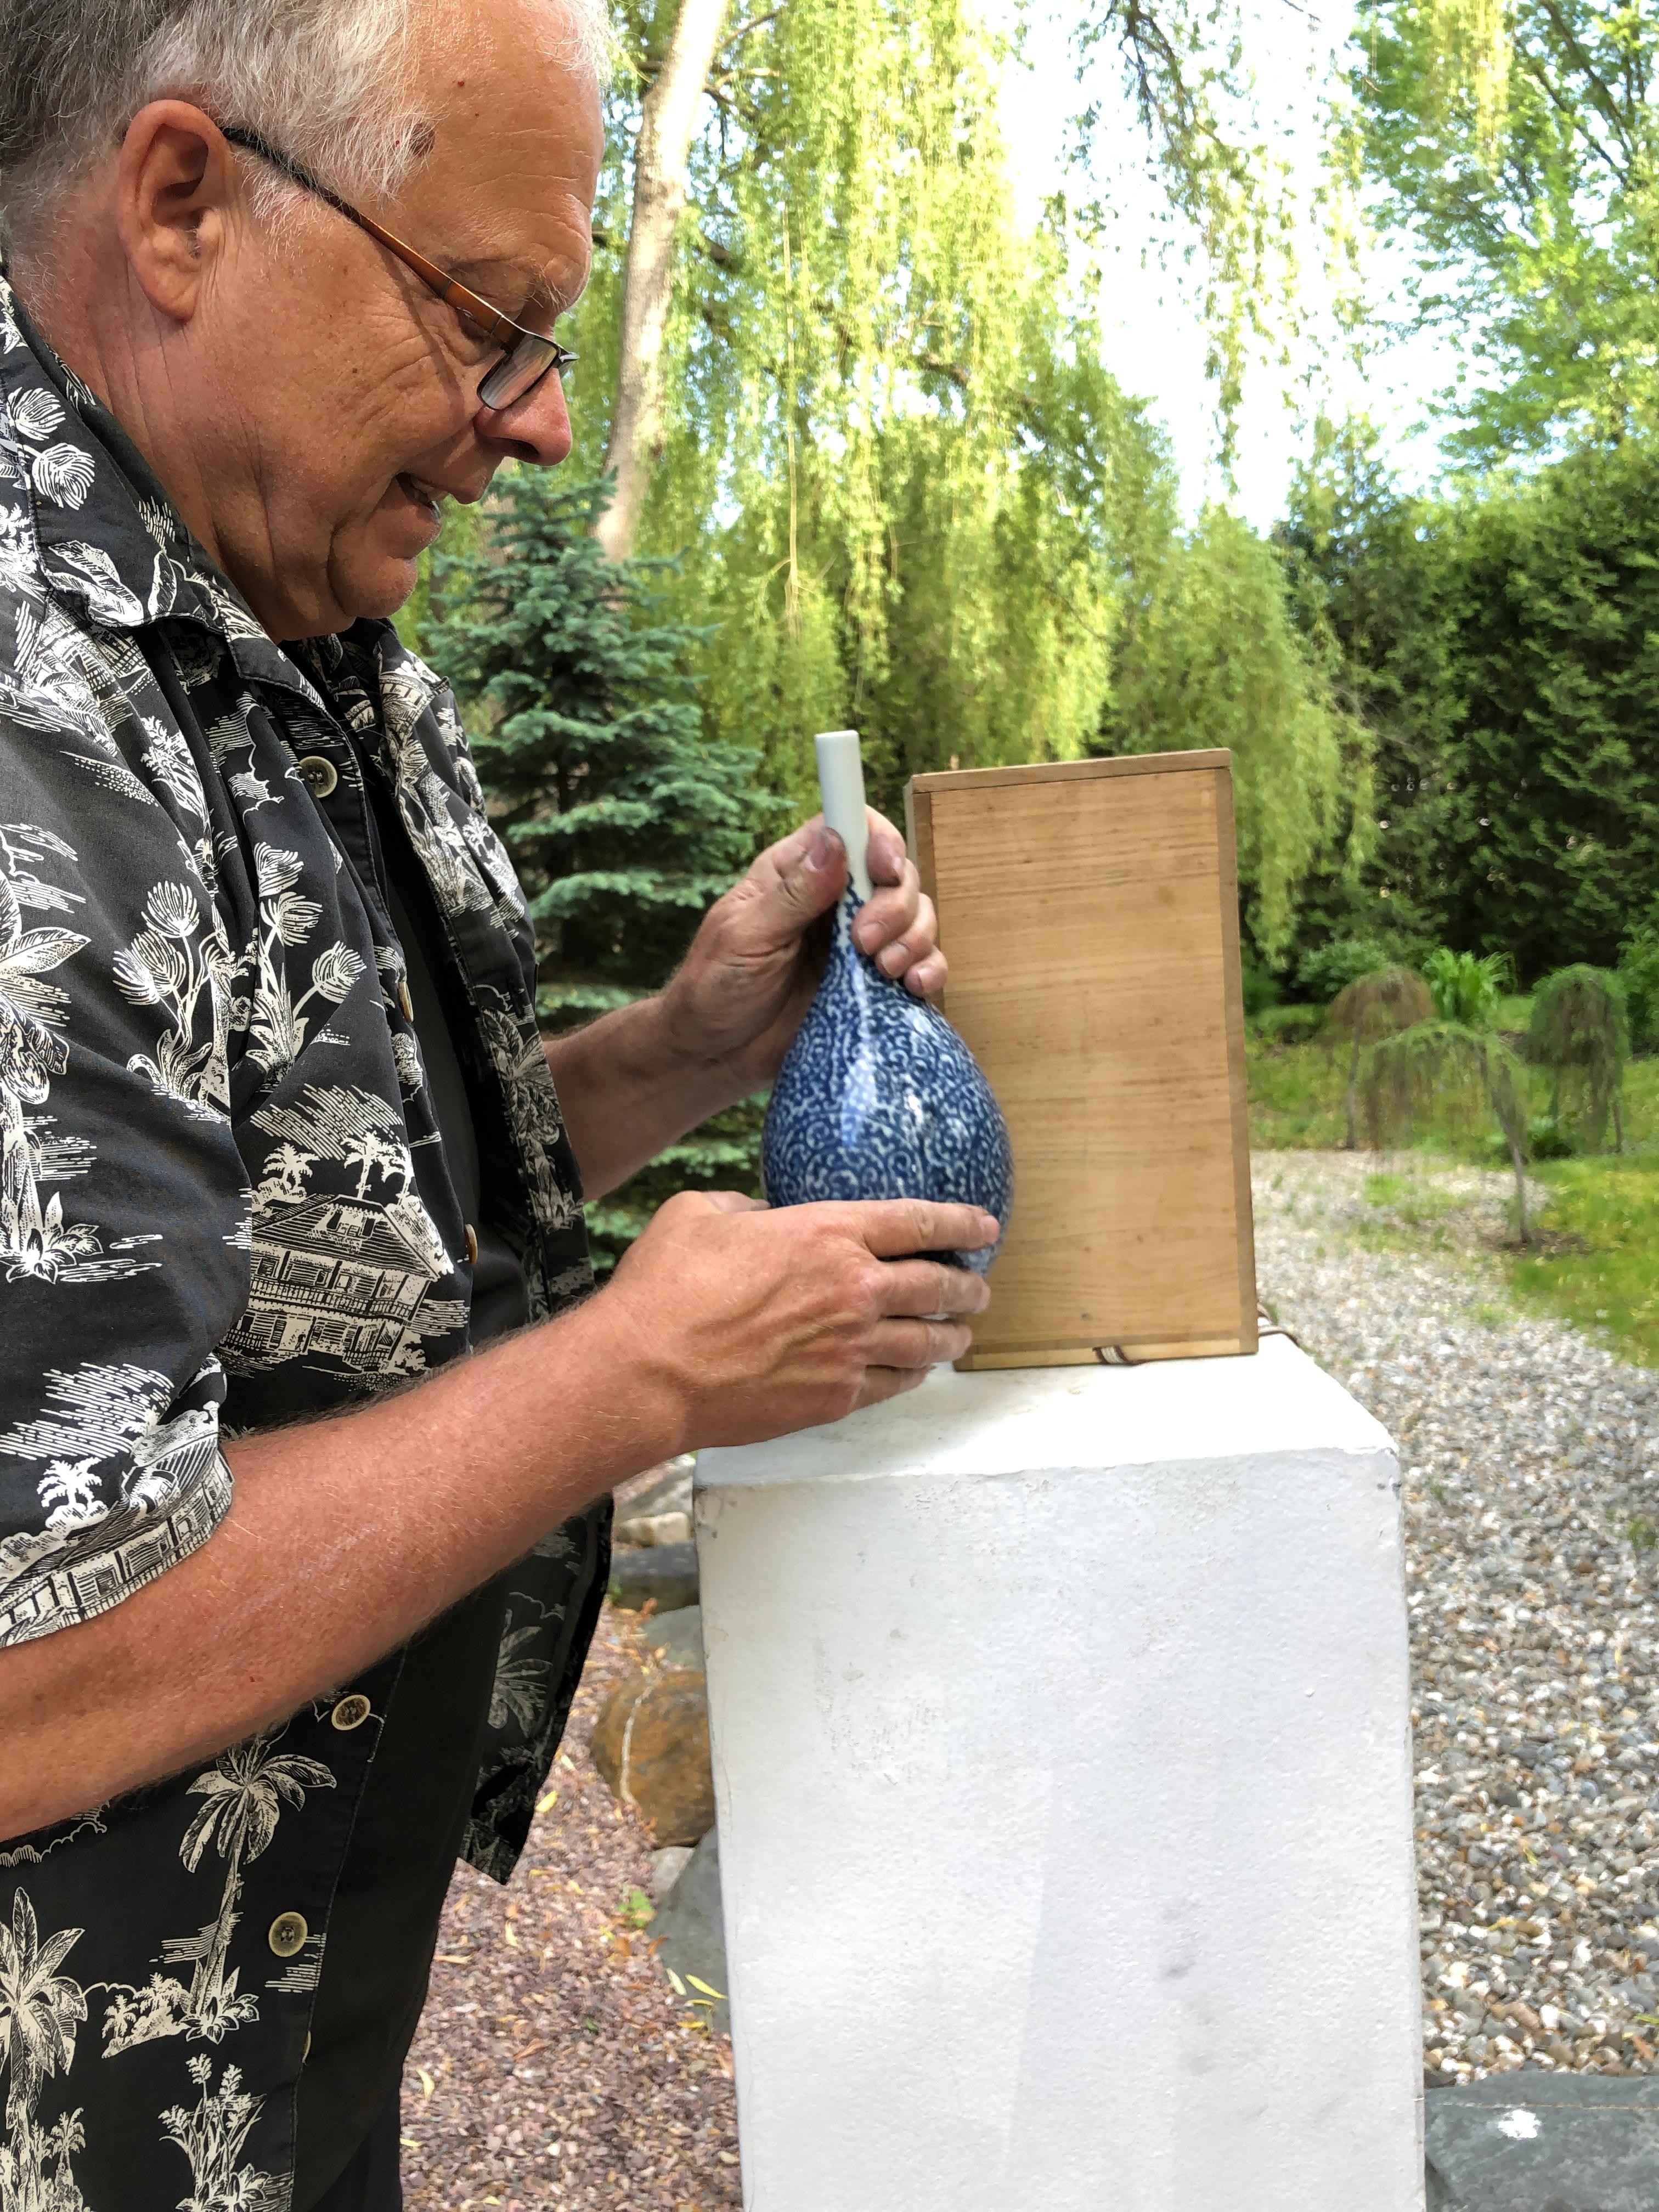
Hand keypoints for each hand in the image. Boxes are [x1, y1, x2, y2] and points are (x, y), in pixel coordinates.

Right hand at [597, 1192, 997, 1449]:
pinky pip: (894, 1384)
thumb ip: (746, 1208)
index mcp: (827, 1233)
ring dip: (951, 1334)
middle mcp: (853, 1290)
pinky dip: (913, 1375)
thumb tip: (761, 1214)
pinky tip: (916, 1371)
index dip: (960, 1221)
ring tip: (960, 1332)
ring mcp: (849, 1349)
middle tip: (978, 1286)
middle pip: (936, 1284)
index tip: (985, 1225)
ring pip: (926, 1341)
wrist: (647, 1372)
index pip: (918, 1220)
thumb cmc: (665, 1289)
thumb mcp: (701, 1215)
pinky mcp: (835, 1397)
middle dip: (967, 1284)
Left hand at [657, 809, 944, 1092]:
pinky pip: (921, 963)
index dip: (879, 840)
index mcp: (797, 874)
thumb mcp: (745, 936)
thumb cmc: (715, 989)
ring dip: (913, 937)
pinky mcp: (873, 983)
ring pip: (916, 915)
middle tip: (864, 944)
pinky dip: (929, 969)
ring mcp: (858, 943)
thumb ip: (793, 894)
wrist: (716, 1056)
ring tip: (885, 970)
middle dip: (894, 904)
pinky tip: (914, 986)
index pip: (852, 829)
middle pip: (895, 874)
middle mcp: (834, 901)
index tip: (883, 871)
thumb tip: (835, 842)